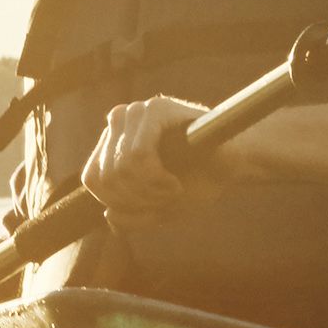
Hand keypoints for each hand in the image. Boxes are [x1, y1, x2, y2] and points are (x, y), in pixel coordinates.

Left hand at [82, 95, 212, 213]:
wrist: (235, 166)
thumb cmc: (197, 182)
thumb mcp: (157, 210)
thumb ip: (130, 218)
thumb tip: (109, 214)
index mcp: (113, 141)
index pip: (92, 178)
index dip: (119, 202)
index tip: (150, 205)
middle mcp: (120, 122)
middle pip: (105, 177)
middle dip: (138, 200)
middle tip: (167, 197)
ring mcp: (137, 112)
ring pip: (120, 168)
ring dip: (149, 192)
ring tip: (173, 189)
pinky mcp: (157, 109)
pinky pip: (138, 155)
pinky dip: (156, 179)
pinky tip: (175, 182)